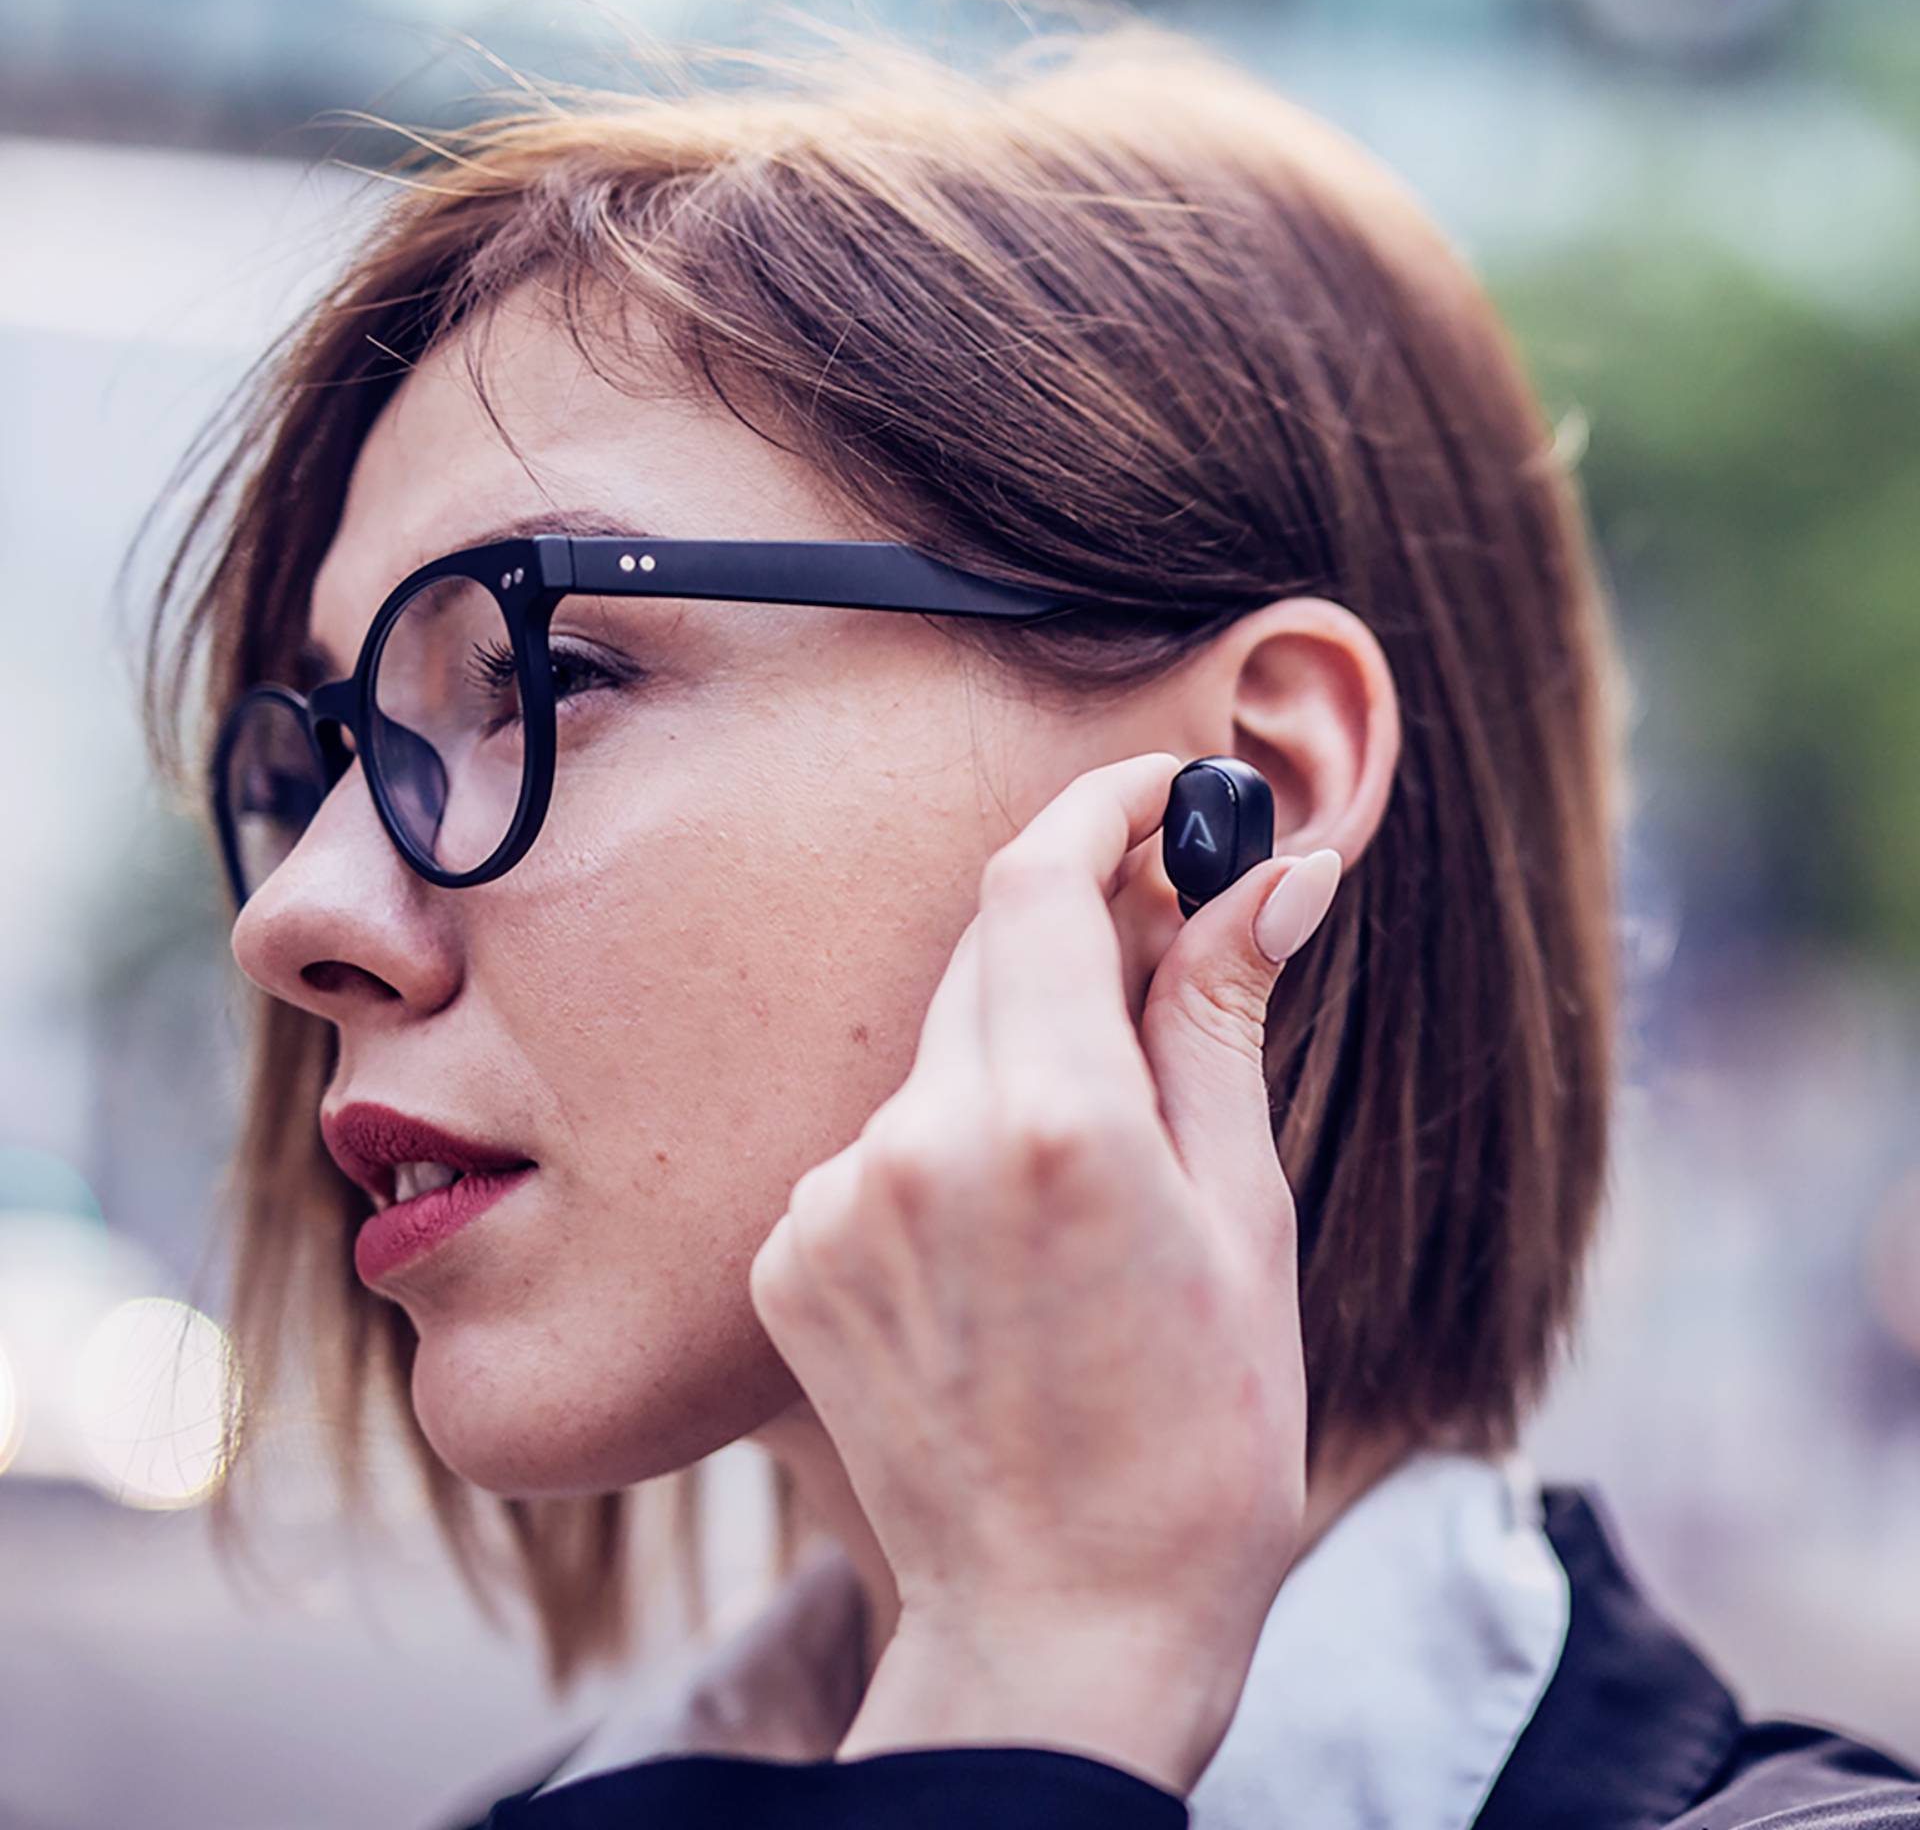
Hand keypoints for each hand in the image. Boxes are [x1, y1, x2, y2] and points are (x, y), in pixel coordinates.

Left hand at [746, 750, 1341, 1794]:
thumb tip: (1273, 874)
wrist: (1062, 1625)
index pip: (1039, 879)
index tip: (1156, 794)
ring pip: (939, 1046)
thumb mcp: (1244, 1217)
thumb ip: (1222, 1020)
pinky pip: (881, 1137)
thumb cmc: (1199, 1440)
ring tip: (1096, 1173)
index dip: (1101, 808)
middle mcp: (915, 1140)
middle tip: (1166, 961)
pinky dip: (951, 1141)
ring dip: (1021, 1051)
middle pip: (987, 950)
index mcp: (1050, 1121)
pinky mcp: (790, 1251)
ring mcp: (832, 1198)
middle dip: (1077, 931)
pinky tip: (1010, 1242)